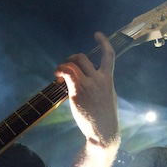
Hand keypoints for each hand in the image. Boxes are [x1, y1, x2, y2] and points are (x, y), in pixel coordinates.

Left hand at [55, 32, 119, 147]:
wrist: (103, 131)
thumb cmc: (105, 117)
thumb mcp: (109, 96)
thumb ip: (102, 84)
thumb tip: (91, 79)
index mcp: (108, 79)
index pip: (109, 55)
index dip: (103, 42)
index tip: (97, 34)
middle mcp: (99, 79)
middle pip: (83, 57)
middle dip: (72, 59)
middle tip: (67, 67)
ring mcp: (89, 85)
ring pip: (73, 63)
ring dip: (64, 65)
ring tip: (59, 74)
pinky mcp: (78, 92)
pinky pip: (68, 73)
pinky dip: (61, 69)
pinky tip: (57, 74)